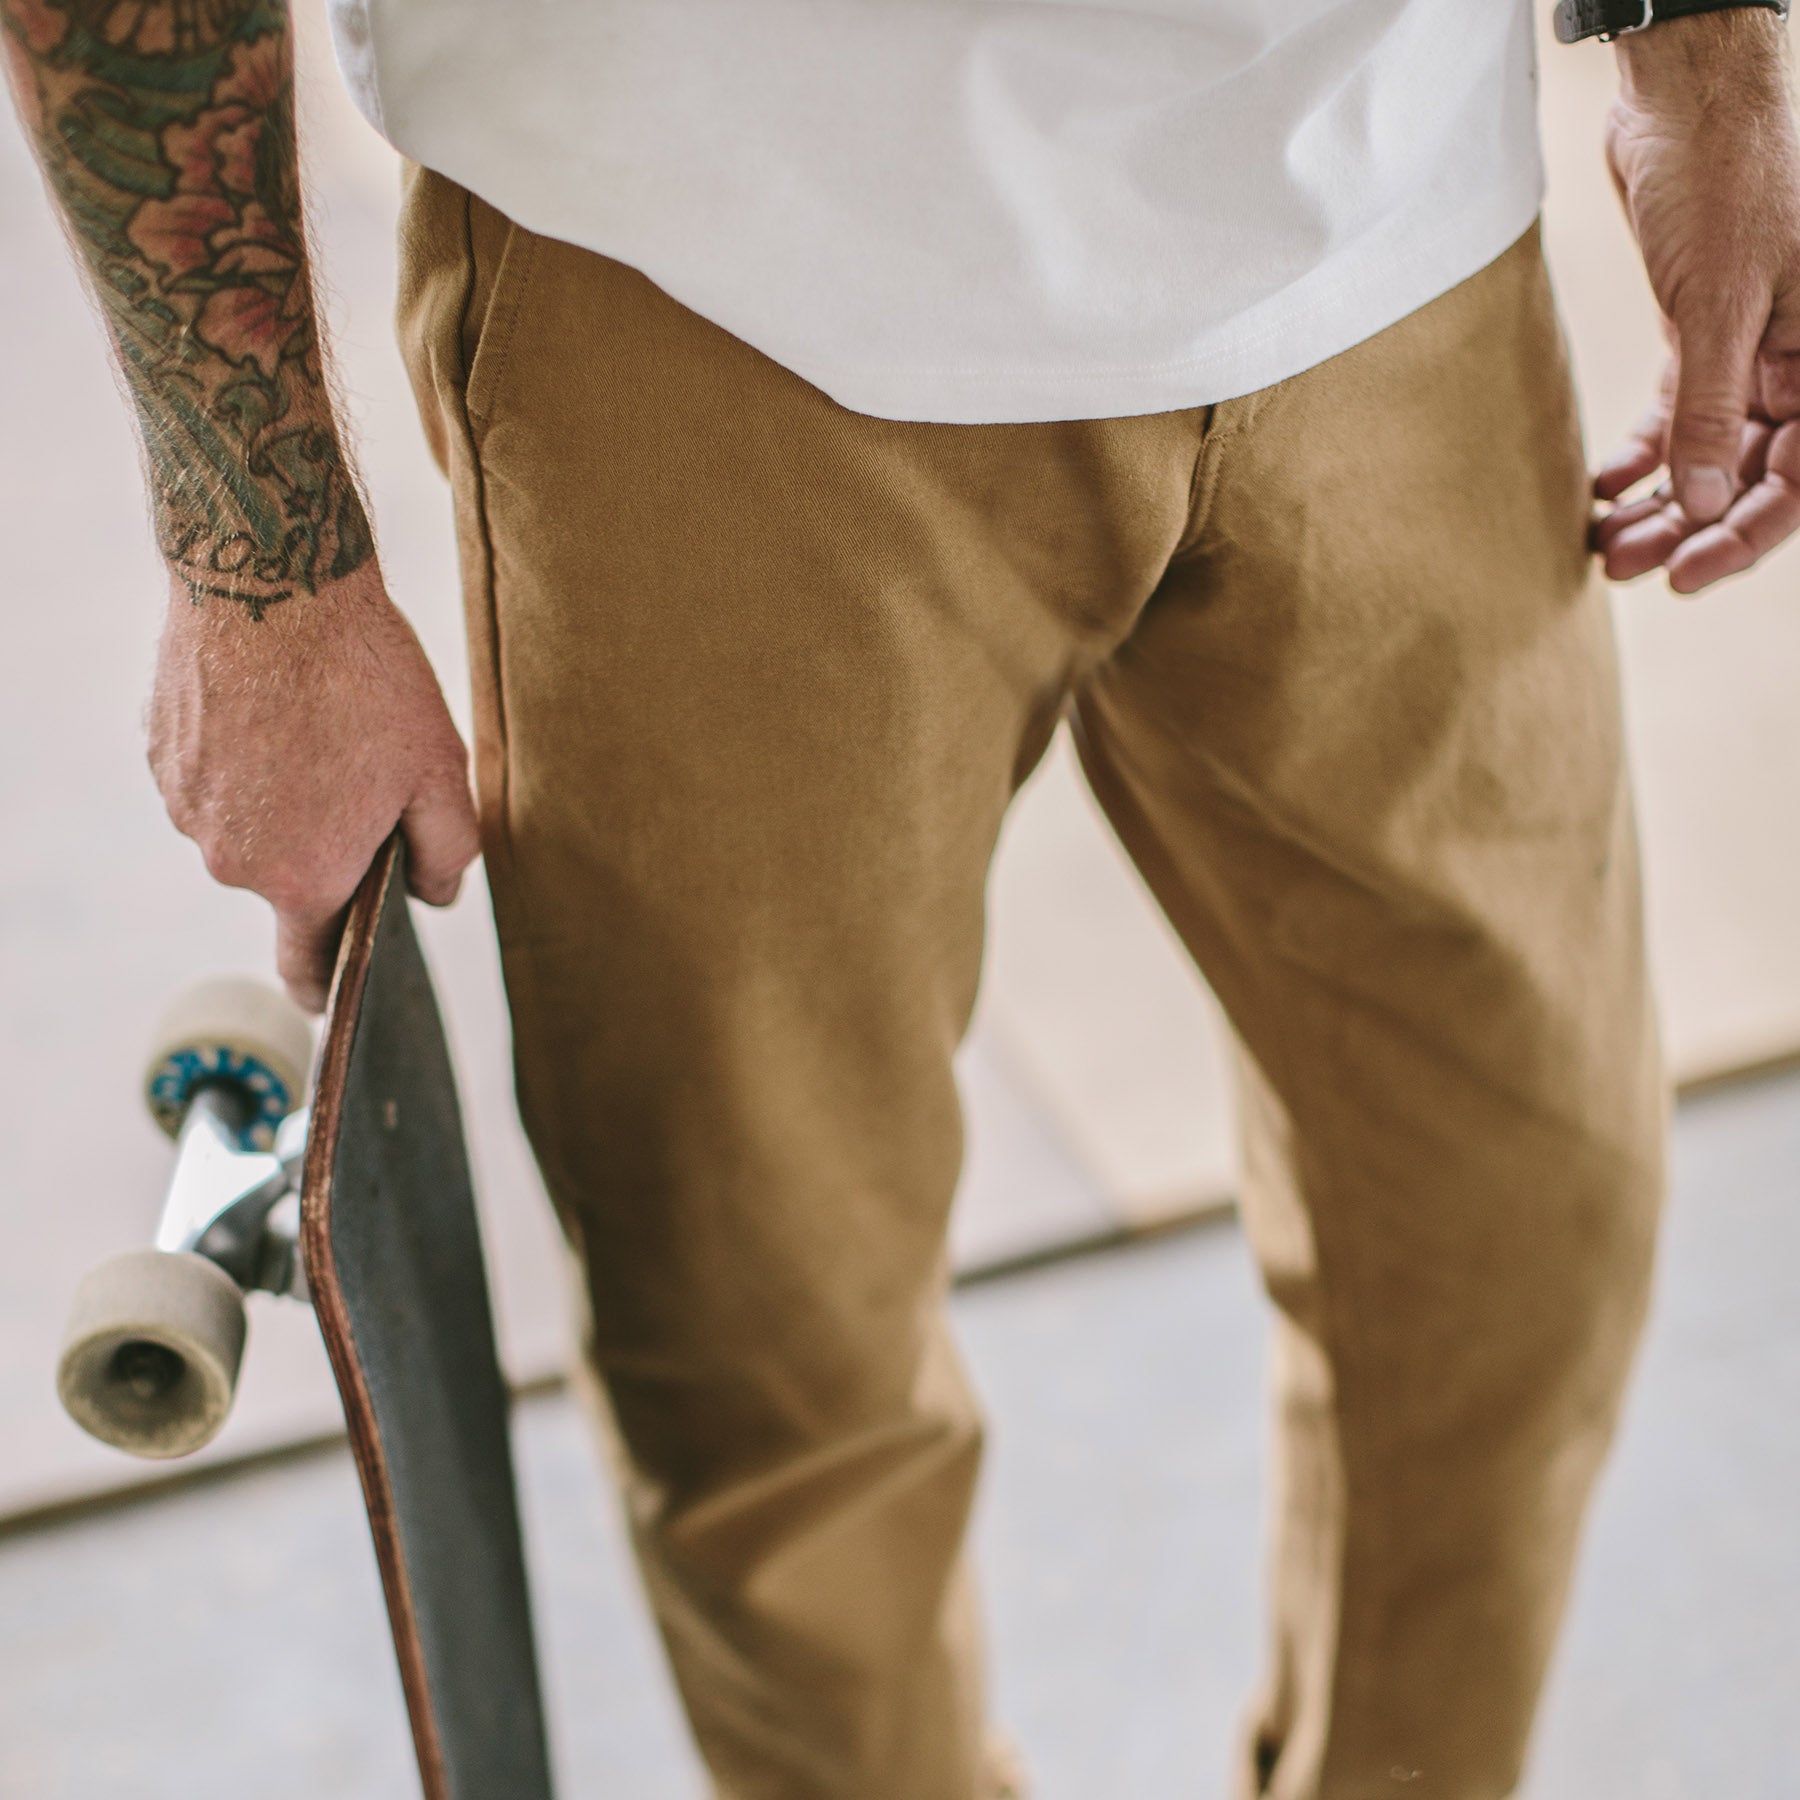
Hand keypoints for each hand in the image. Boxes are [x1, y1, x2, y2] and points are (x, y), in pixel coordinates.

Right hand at [148, 566, 480, 1010]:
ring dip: (282, 797)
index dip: (326, 984)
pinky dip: (245, 758)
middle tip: (363, 775)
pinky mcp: (161, 755)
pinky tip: (276, 708)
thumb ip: (447, 853)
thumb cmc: (366, 680)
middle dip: (325, 846)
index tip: (331, 997)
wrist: (270, 581)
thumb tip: (435, 897)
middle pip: (289, 877)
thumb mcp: (439, 772)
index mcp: (304, 879)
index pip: (308, 964)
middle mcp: (232, 860)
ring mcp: (185, 807)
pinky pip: (215, 778)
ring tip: (319, 729)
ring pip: (249, 824)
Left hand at [1593, 12, 1799, 594]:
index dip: (1744, 533)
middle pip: (1750, 474)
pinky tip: (1601, 489)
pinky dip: (1642, 455)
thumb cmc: (1726, 179)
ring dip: (1658, 502)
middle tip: (1623, 567)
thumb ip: (1711, 408)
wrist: (1688, 96)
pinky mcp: (1704, 333)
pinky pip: (1678, 414)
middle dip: (1689, 527)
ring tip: (1603, 543)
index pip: (1798, 474)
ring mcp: (1752, 349)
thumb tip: (1700, 504)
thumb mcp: (1719, 303)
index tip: (1683, 574)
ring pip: (1710, 453)